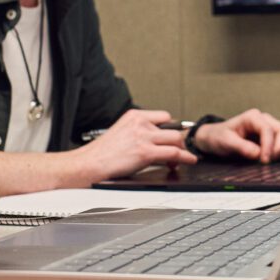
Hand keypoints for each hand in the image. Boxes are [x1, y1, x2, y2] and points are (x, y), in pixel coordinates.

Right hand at [75, 109, 197, 182]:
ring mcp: (143, 137)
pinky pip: (174, 153)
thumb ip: (138, 132)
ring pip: (176, 139)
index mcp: (134, 116)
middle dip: (178, 140)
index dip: (171, 128)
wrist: (90, 163)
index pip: (164, 116)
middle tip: (178, 150)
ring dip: (182, 149)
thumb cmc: (102, 153)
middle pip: (173, 127)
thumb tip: (154, 140)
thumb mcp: (122, 132)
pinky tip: (188, 160)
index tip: (173, 136)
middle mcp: (140, 123)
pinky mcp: (145, 152)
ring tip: (181, 158)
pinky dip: (185, 157)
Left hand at [192, 109, 279, 162]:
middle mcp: (264, 120)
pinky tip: (275, 160)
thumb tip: (257, 154)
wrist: (216, 138)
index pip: (268, 129)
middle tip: (269, 162)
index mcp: (252, 117)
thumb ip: (241, 147)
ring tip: (273, 161)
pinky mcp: (274, 137)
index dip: (269, 146)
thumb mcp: (225, 142)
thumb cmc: (219, 137)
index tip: (264, 161)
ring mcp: (271, 127)